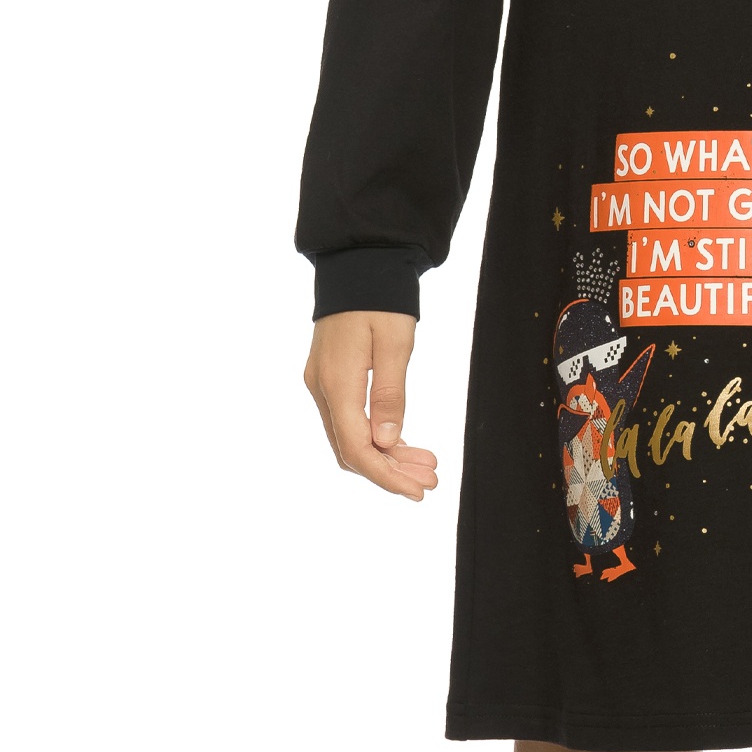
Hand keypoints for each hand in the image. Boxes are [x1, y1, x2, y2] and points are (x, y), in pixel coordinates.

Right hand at [303, 309, 438, 500]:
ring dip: (385, 455)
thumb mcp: (395, 342)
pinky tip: (401, 443)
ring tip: (424, 466)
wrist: (360, 261)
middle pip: (351, 449)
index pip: (357, 448)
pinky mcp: (329, 377)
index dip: (387, 475)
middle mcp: (322, 388)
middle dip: (391, 470)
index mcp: (337, 382)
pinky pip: (348, 420)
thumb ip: (390, 393)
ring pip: (349, 437)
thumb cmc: (382, 297)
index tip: (418, 490)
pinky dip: (374, 436)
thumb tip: (386, 442)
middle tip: (430, 480)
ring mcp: (322, 383)